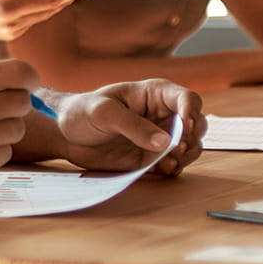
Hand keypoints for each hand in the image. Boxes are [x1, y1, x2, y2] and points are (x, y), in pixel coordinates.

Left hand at [51, 78, 205, 176]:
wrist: (66, 135)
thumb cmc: (82, 112)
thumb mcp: (104, 113)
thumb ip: (134, 126)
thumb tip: (165, 142)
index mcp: (155, 94)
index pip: (187, 99)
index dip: (191, 113)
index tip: (184, 129)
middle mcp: (163, 115)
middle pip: (196, 124)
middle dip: (192, 139)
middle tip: (177, 150)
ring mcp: (159, 137)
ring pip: (190, 146)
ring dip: (186, 156)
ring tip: (169, 162)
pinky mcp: (151, 158)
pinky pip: (174, 164)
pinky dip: (174, 168)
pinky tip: (163, 169)